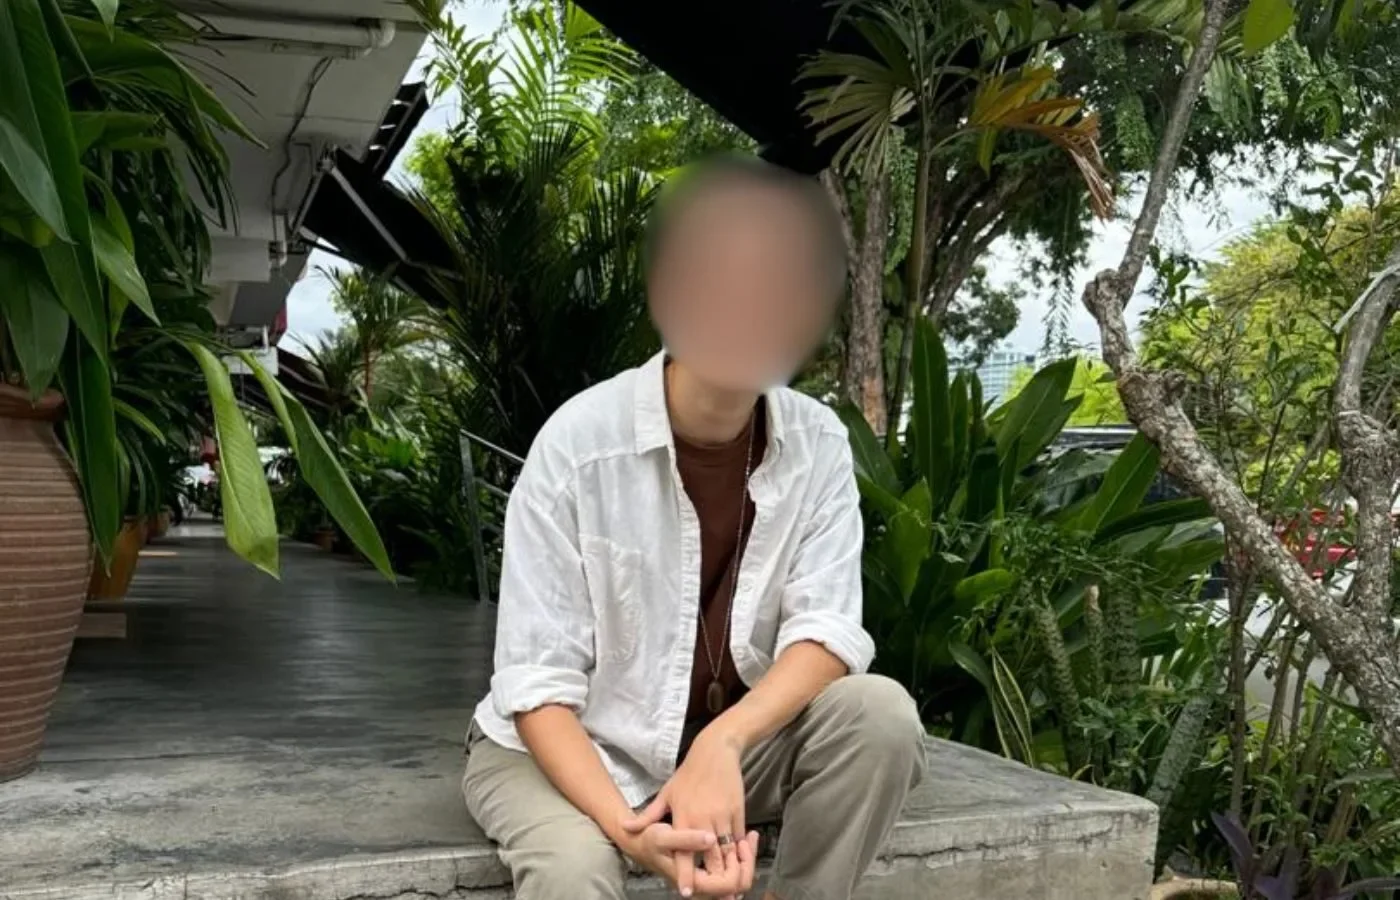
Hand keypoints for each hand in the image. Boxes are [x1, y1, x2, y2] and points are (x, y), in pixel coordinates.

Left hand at [623, 730, 751, 896]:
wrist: (716, 752)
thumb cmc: (688, 774)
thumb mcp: (666, 793)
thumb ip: (648, 816)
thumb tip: (625, 828)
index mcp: (684, 818)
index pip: (684, 852)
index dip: (686, 873)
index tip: (686, 891)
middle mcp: (703, 820)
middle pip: (711, 857)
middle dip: (714, 880)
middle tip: (716, 897)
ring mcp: (722, 817)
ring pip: (728, 851)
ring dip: (729, 870)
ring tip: (731, 889)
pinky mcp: (737, 812)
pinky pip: (738, 838)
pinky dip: (739, 852)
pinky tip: (739, 864)